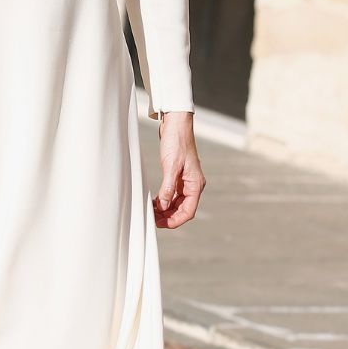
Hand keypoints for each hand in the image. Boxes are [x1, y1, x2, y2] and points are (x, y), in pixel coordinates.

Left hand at [153, 111, 204, 228]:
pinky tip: (154, 202)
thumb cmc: (177, 142)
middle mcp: (192, 185)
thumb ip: (168, 188)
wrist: (176, 124)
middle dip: (168, 216)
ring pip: (176, 203)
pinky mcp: (178, 176)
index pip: (188, 211)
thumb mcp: (171, 166)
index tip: (161, 224)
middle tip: (152, 220)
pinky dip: (164, 200)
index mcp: (195, 184)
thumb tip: (162, 206)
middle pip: (182, 209)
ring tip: (151, 212)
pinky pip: (172, 194)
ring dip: (165, 210)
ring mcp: (185, 181)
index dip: (175, 221)